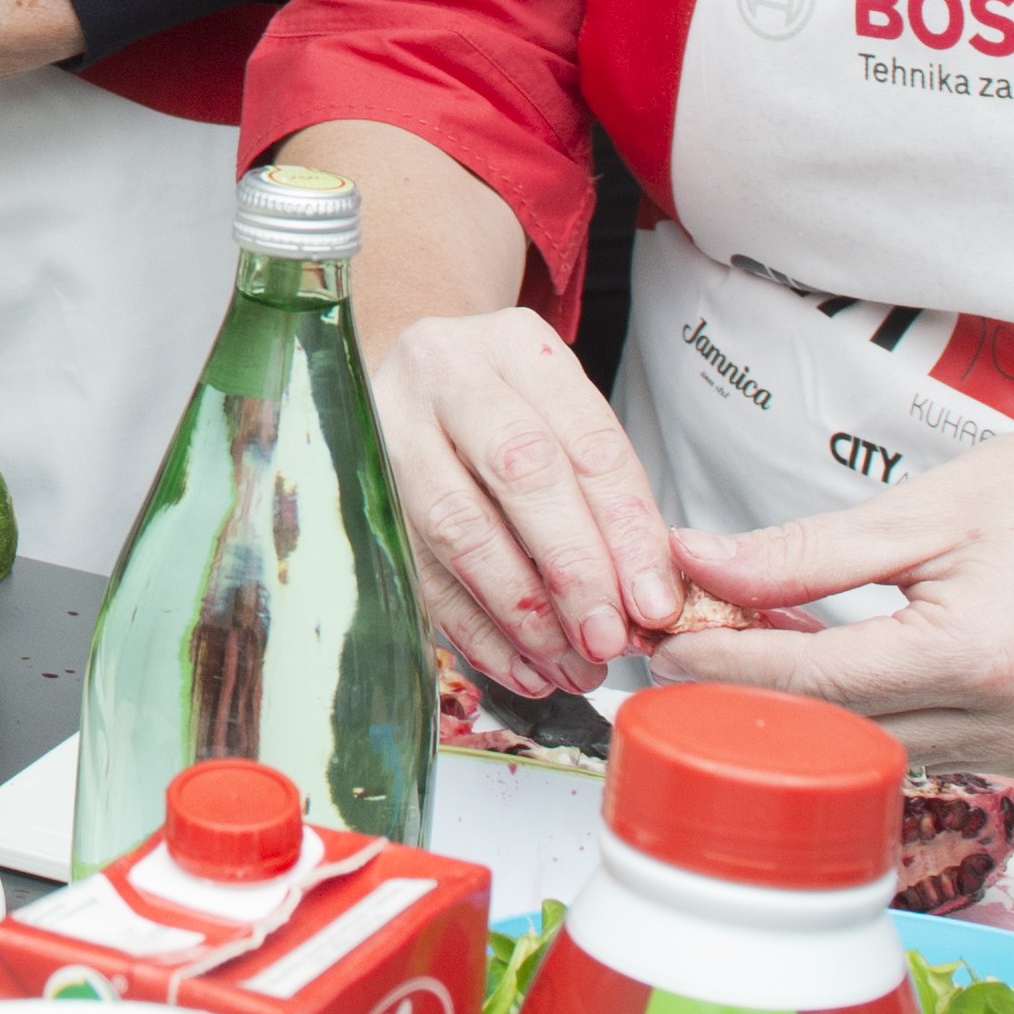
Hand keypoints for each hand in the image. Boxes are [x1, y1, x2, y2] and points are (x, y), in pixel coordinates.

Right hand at [366, 305, 696, 687]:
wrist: (411, 386)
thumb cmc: (507, 412)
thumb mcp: (564, 421)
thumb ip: (606, 497)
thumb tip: (644, 600)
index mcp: (517, 346)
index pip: (585, 440)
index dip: (625, 530)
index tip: (653, 603)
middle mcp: (445, 372)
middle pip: (519, 472)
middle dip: (571, 569)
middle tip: (606, 639)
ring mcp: (389, 425)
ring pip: (459, 528)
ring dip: (522, 615)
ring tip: (569, 666)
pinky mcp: (360, 487)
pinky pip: (419, 572)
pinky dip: (475, 631)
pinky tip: (520, 666)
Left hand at [642, 413, 1013, 772]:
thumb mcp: (923, 507)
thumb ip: (803, 554)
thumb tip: (702, 566)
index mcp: (982, 654)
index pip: (815, 682)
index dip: (725, 666)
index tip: (663, 644)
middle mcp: (1013, 722)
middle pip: (839, 731)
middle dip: (752, 694)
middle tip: (686, 648)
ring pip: (878, 749)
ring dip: (809, 708)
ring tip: (752, 648)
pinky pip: (927, 746)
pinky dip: (872, 712)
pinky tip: (836, 668)